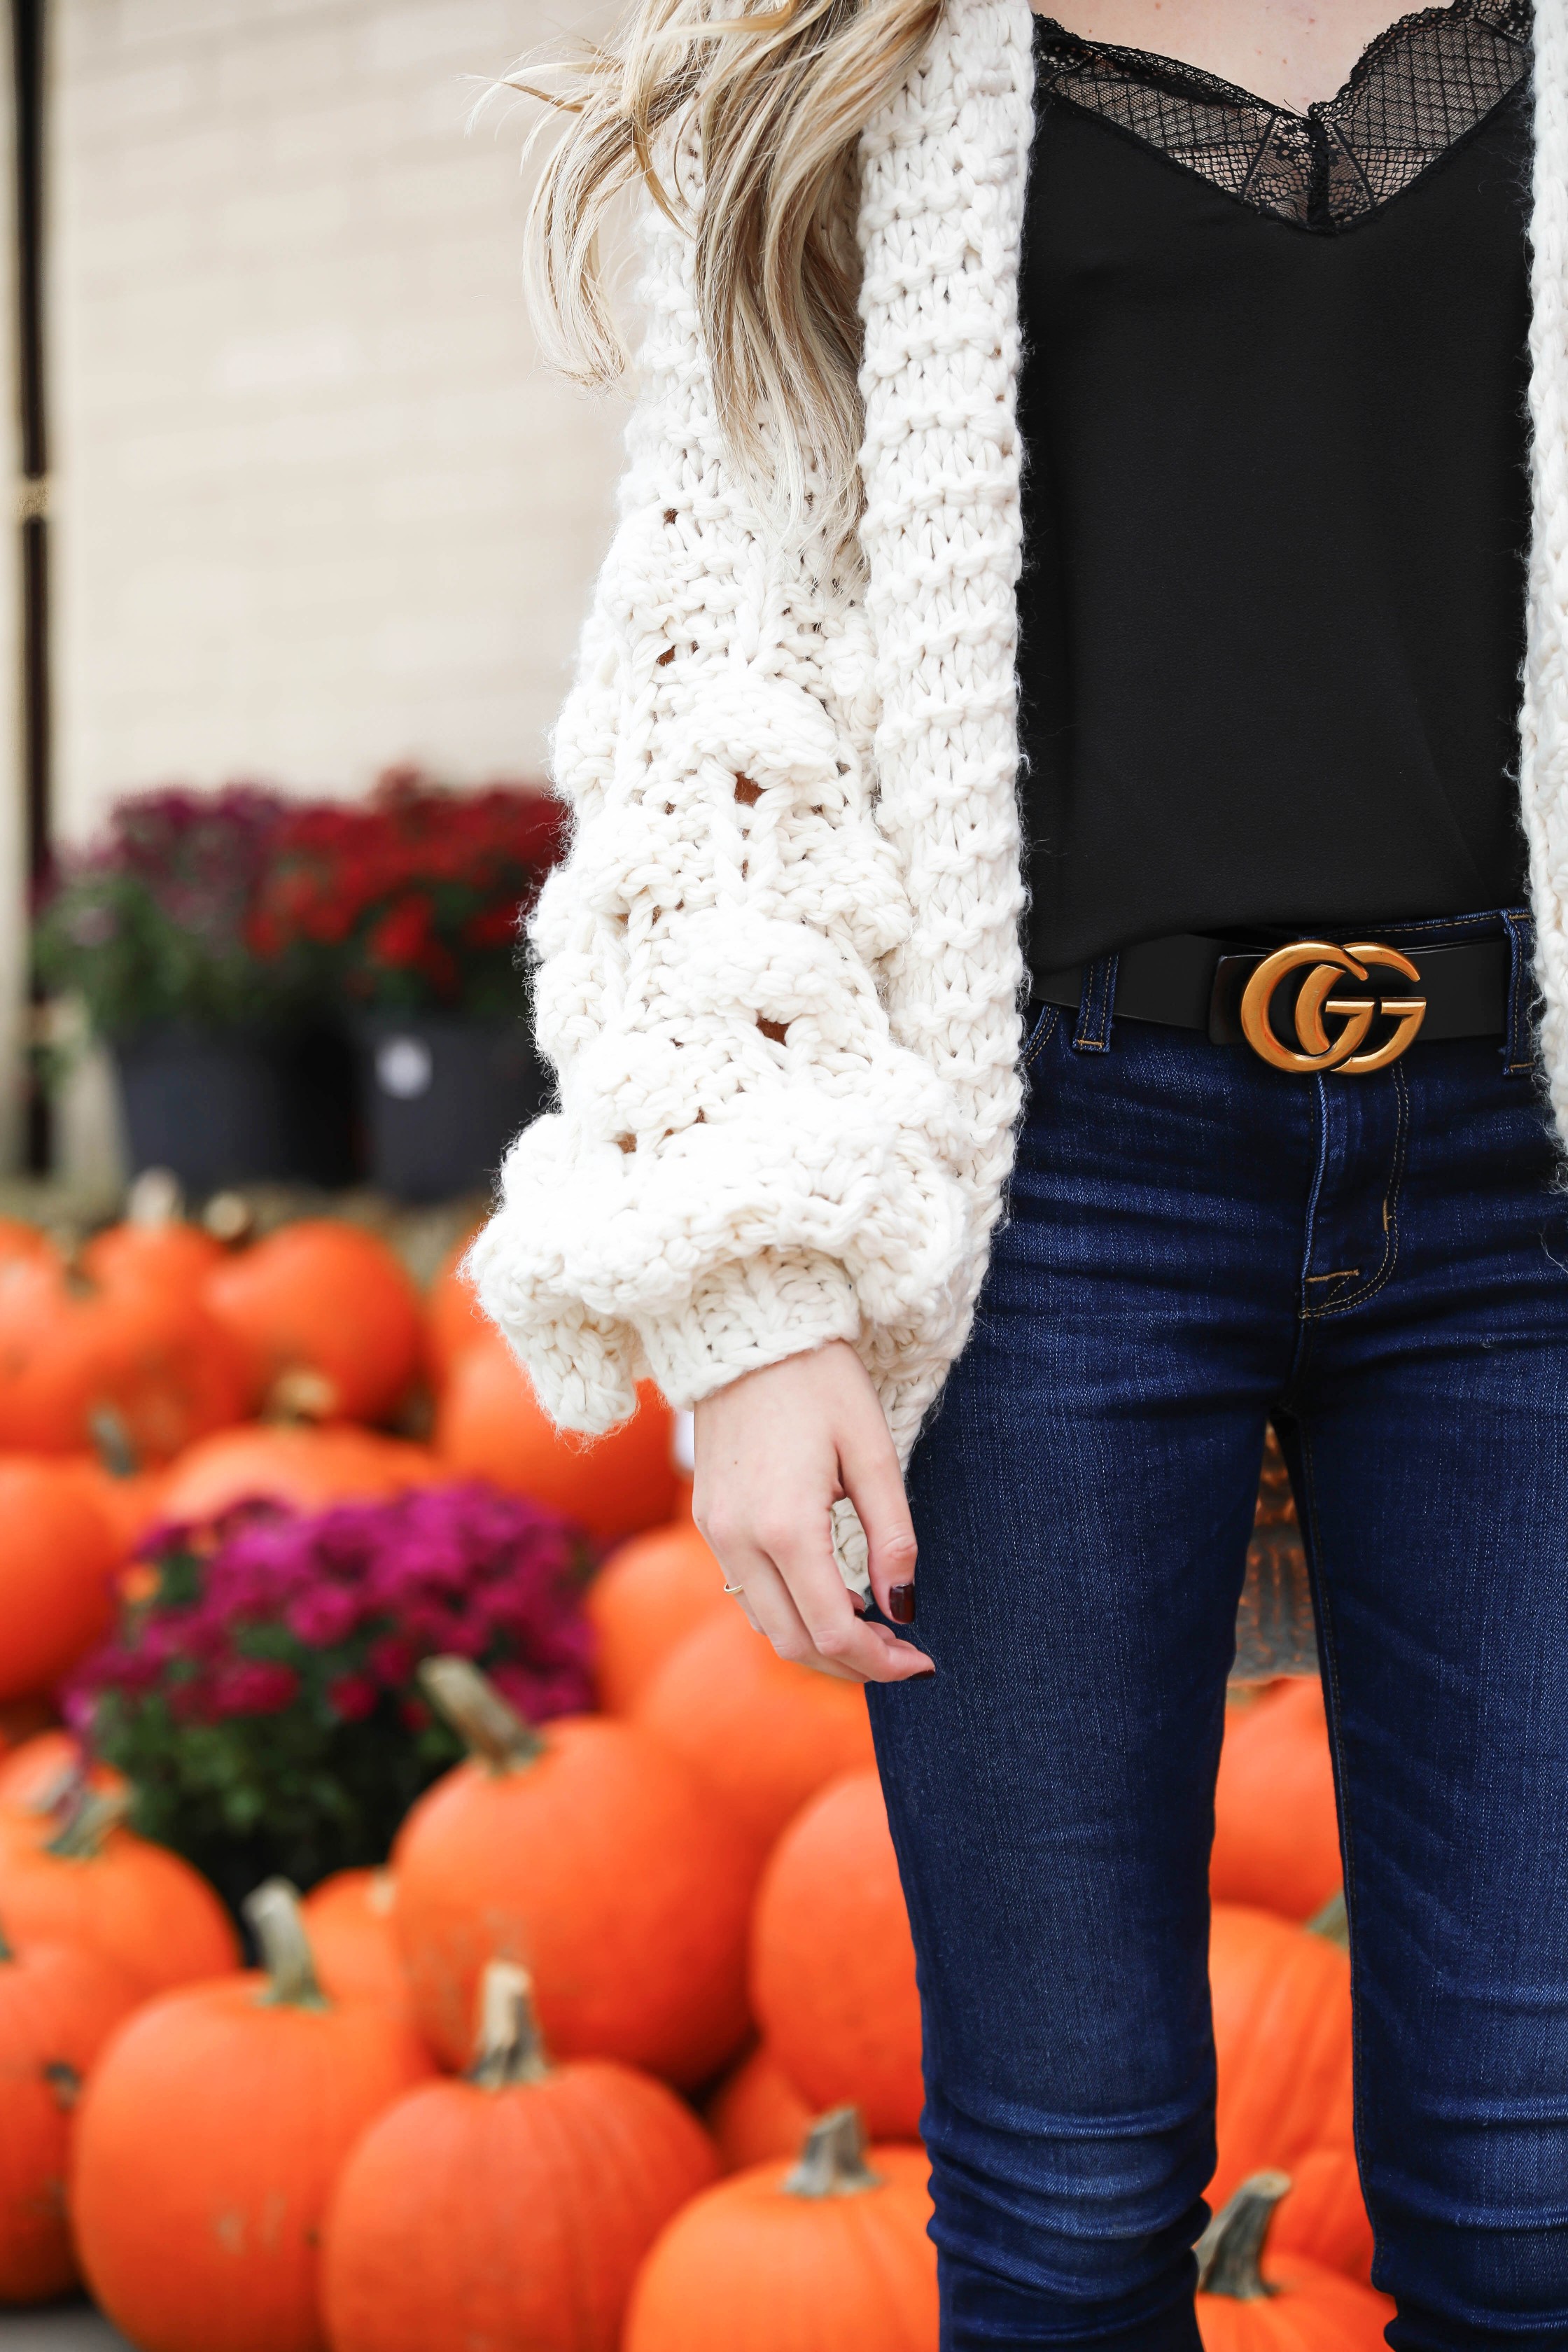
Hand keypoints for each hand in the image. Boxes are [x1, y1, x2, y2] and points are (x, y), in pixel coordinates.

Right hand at [692, 1340, 934, 1683]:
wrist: (748, 1332)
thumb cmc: (820, 1380)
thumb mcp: (872, 1451)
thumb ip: (891, 1536)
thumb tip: (903, 1608)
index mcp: (785, 1526)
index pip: (833, 1631)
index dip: (881, 1664)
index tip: (922, 1664)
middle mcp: (739, 1540)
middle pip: (794, 1644)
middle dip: (852, 1666)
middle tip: (902, 1658)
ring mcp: (716, 1532)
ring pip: (766, 1625)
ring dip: (818, 1644)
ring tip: (872, 1632)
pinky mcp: (709, 1520)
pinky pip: (747, 1592)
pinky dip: (789, 1613)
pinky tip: (829, 1597)